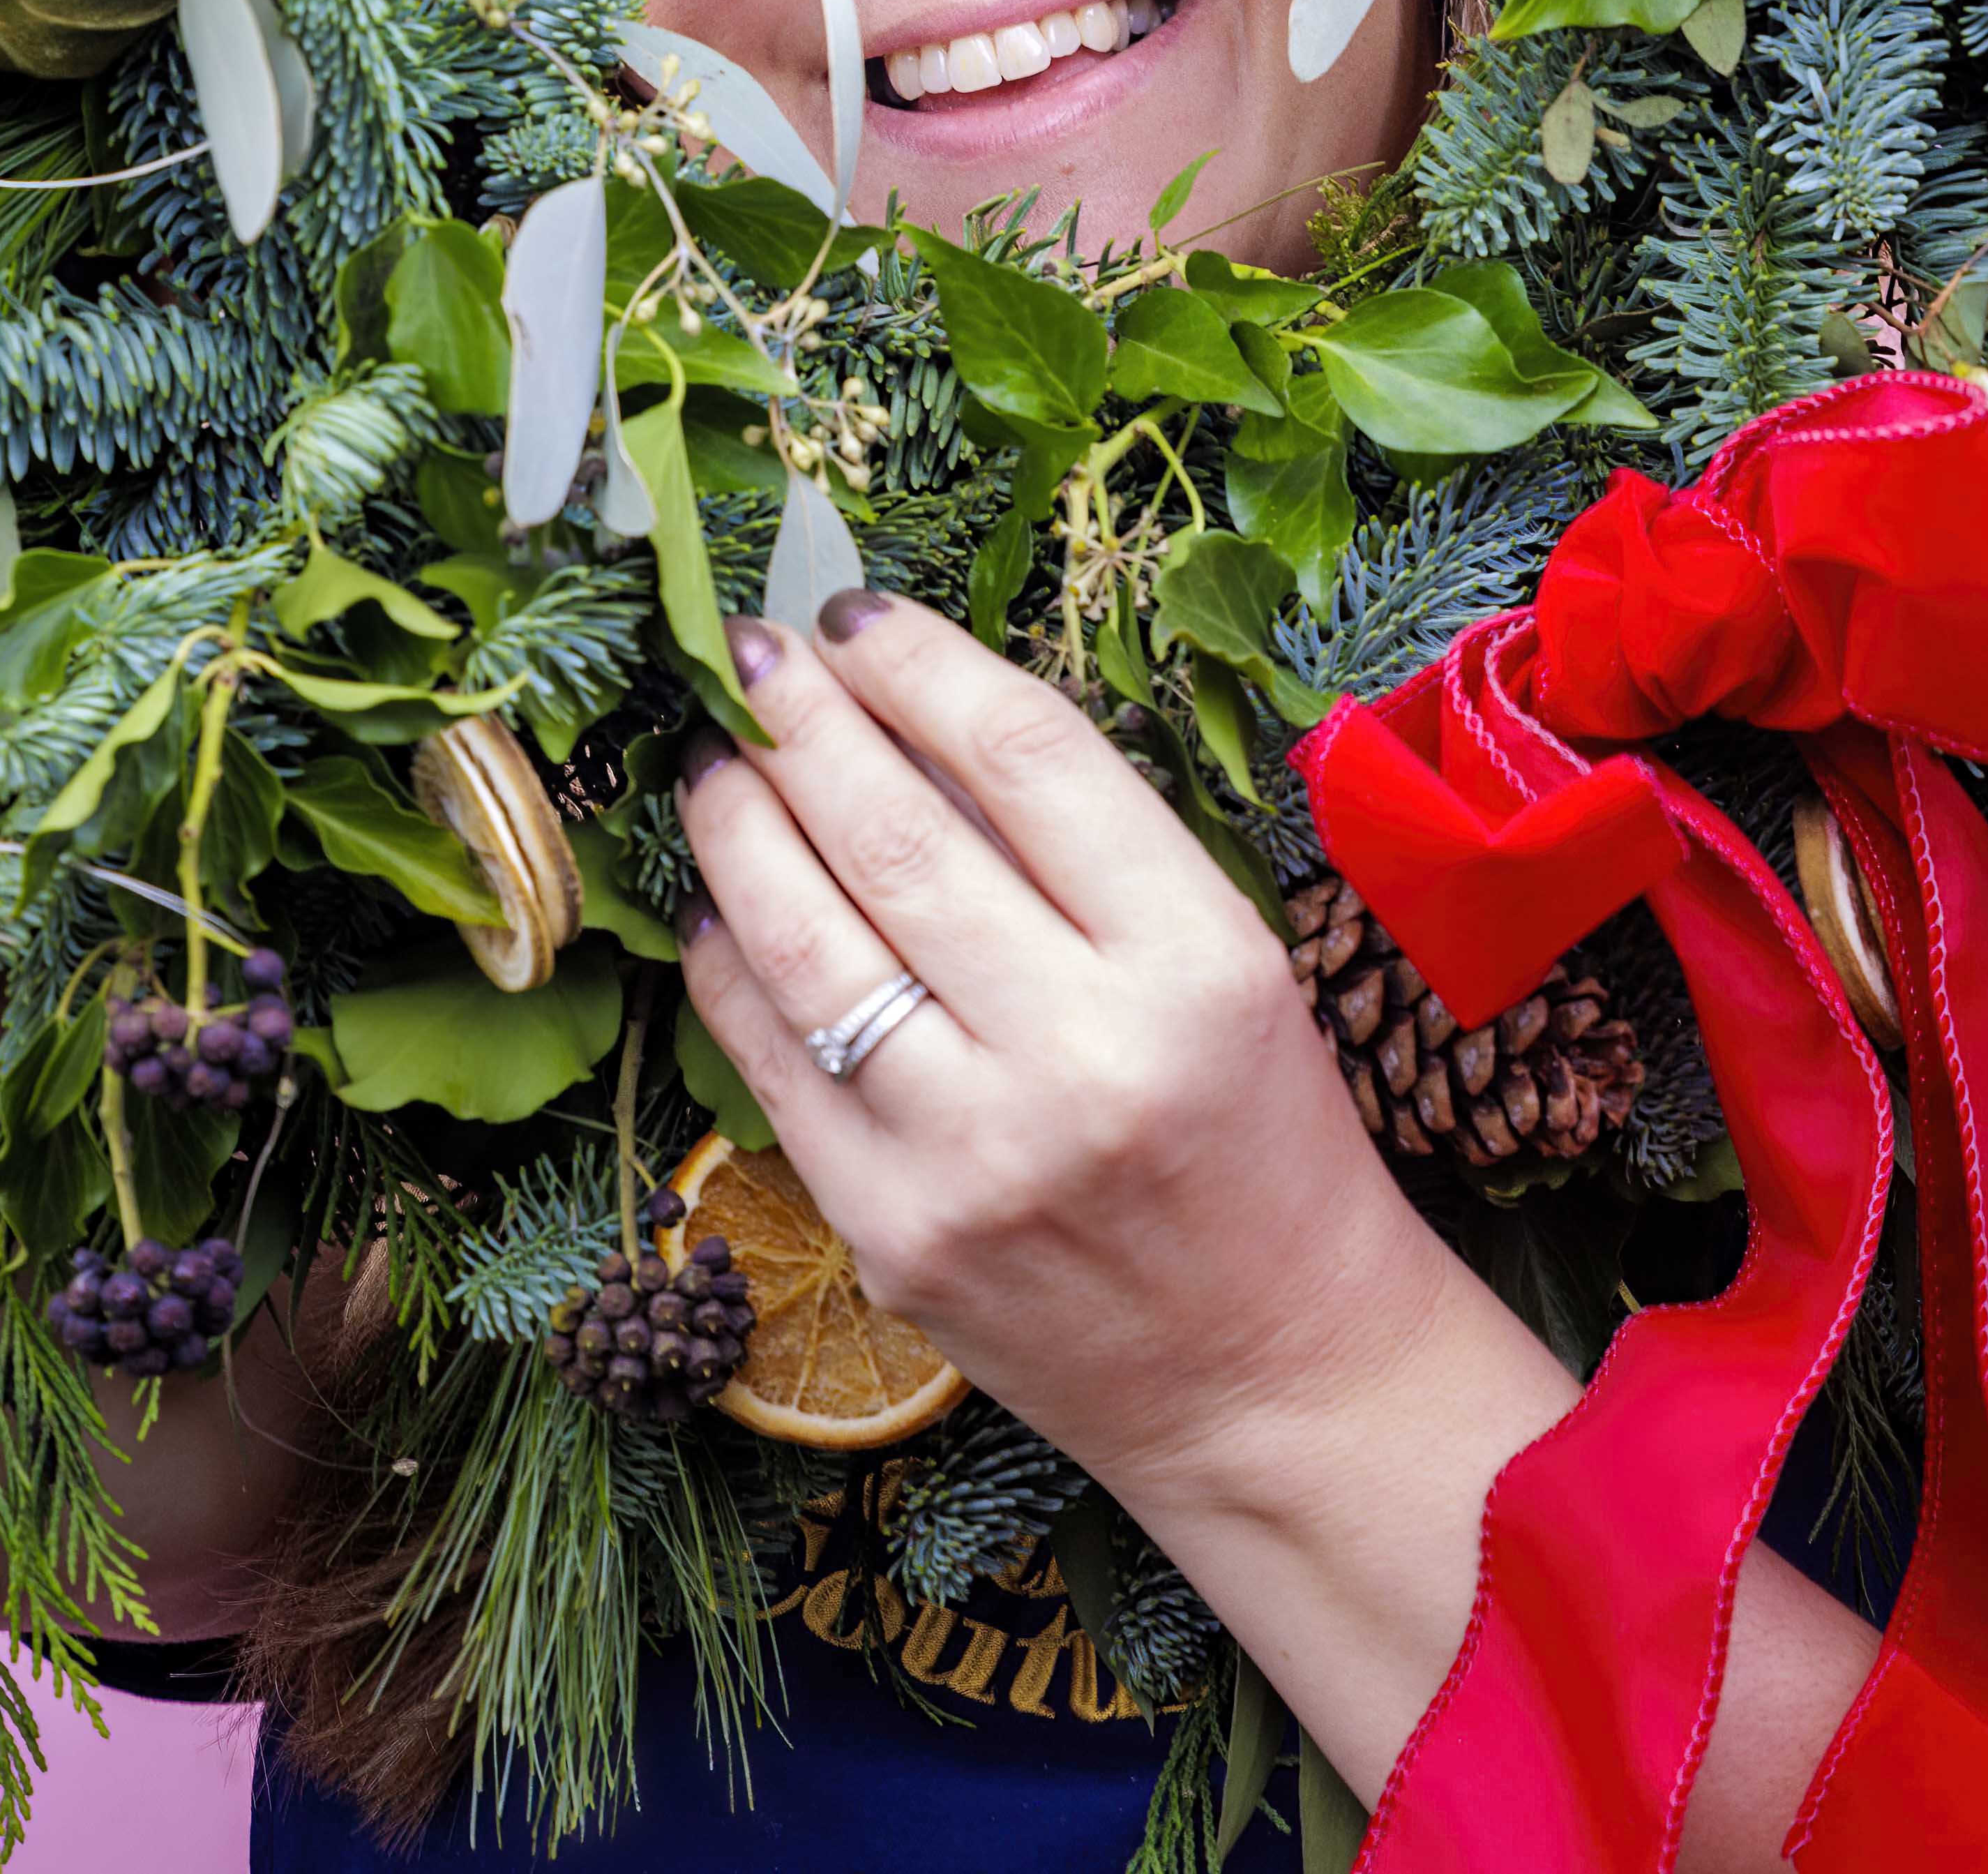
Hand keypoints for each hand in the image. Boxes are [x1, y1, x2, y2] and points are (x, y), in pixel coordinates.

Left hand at [674, 591, 1570, 1659]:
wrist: (1273, 1375)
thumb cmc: (1259, 1139)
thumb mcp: (1223, 960)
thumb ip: (1082, 846)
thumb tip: (911, 709)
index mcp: (1193, 962)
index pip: (1027, 759)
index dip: (922, 665)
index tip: (856, 613)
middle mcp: (1080, 1054)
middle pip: (896, 835)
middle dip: (802, 721)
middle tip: (750, 652)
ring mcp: (971, 1156)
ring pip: (807, 943)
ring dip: (737, 826)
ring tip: (715, 759)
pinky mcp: (889, 1235)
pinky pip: (771, 1063)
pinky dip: (728, 964)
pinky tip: (714, 905)